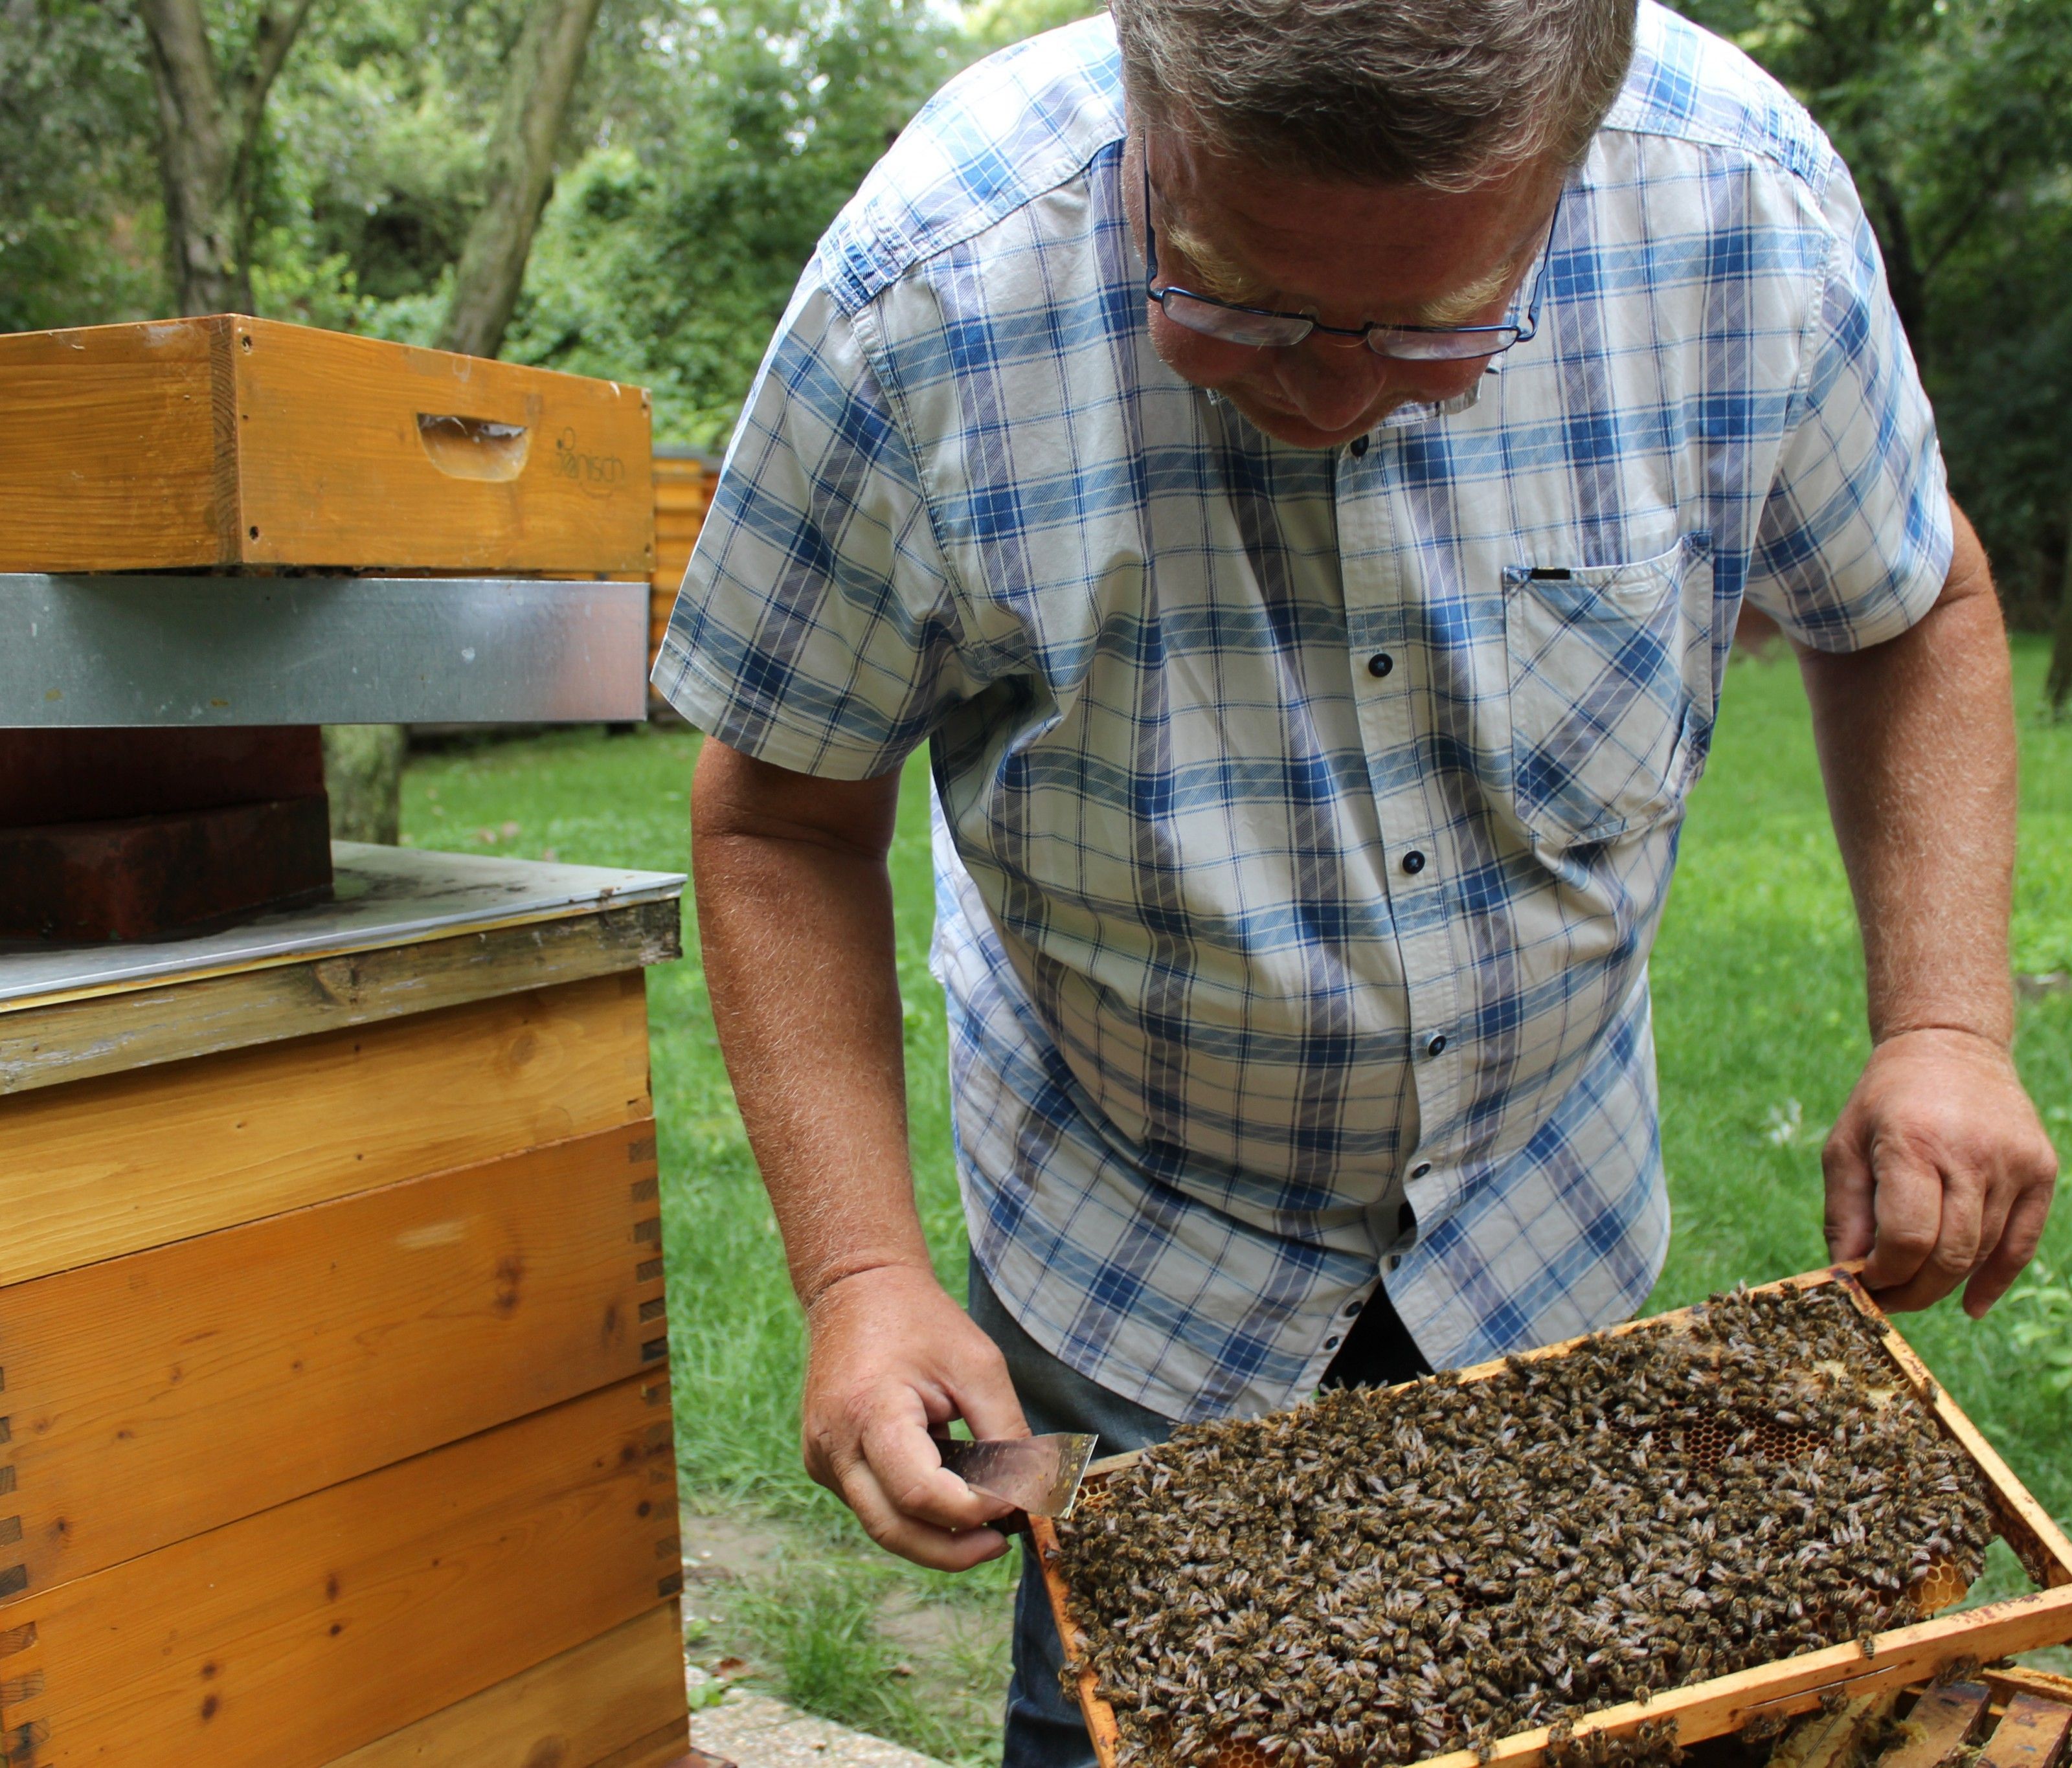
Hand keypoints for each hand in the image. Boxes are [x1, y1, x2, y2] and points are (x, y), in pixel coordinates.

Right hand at [800, 1262, 1030, 1569]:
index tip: (1015, 1501)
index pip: (920, 1494)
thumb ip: (1005, 1432)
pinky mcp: (824, 1463)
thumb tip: (1031, 1494)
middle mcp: (833, 1445)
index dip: (973, 1510)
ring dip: (935, 1531)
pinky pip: (873, 1503)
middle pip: (893, 1530)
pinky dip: (913, 1507)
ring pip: (882, 1524)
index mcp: (869, 1412)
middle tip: (1001, 1542)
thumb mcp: (978, 1366)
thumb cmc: (921, 1323)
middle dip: (952, 1551)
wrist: (856, 1291)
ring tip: (983, 1506)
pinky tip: (946, 1480)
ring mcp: (822, 1459)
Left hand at [1823, 1028, 2057, 1315]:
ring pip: (1982, 1253)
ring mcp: (2013, 1163)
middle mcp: (1971, 1153)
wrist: (1950, 1048)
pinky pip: (2021, 1244)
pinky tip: (1970, 1304)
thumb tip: (1848, 1278)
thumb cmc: (1885, 1103)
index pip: (1907, 1236)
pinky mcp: (2041, 1169)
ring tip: (1913, 1288)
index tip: (1866, 1282)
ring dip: (1946, 1283)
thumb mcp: (1845, 1147)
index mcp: (1914, 1142)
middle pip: (1949, 1254)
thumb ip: (1843, 1214)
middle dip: (1914, 1290)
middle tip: (1889, 1301)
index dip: (1885, 1273)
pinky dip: (1996, 1280)